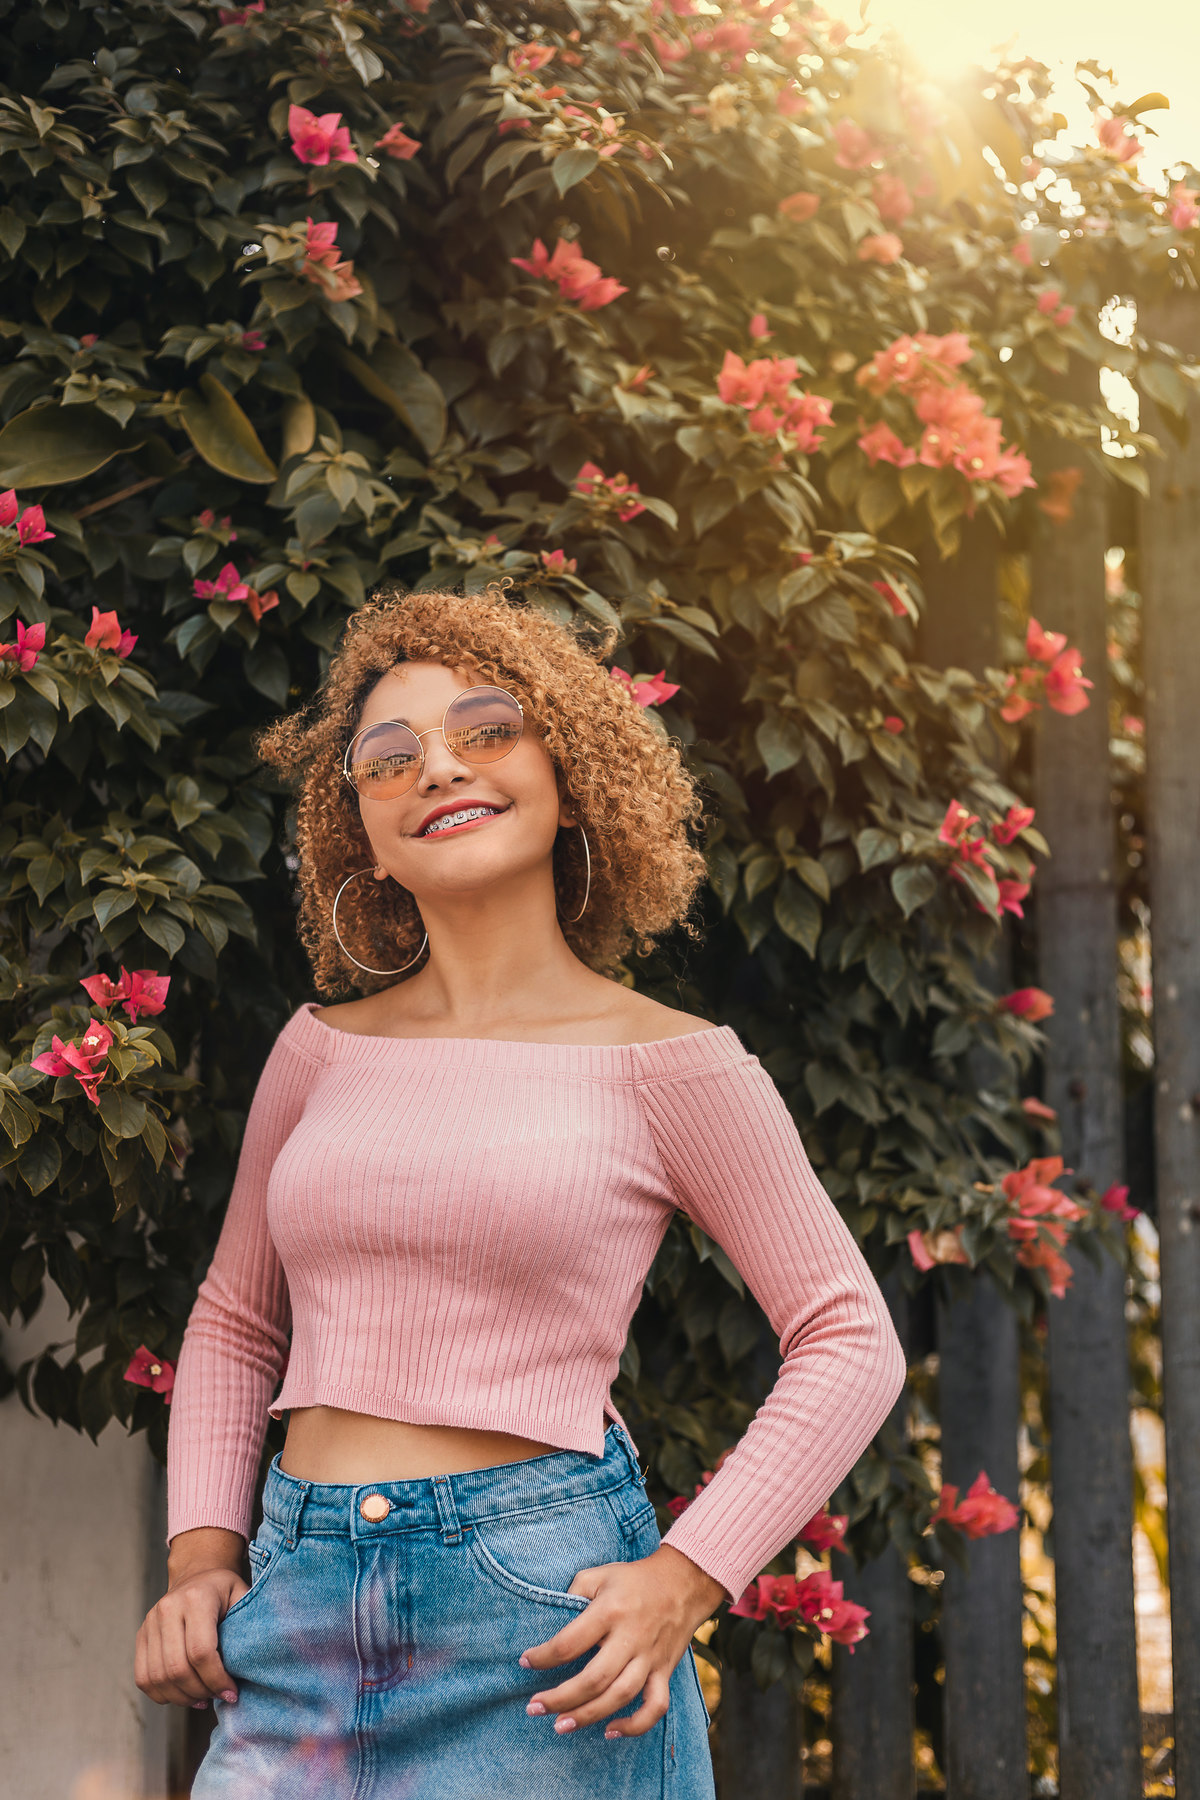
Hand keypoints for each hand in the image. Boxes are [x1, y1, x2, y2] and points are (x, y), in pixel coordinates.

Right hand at [135, 1528, 248, 1709]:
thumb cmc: (225, 1591)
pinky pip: (143, 1677)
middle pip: (177, 1669)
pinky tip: (183, 1694)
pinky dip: (162, 1694)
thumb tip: (255, 1665)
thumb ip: (247, 1626)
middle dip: (200, 1691)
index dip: (216, 1679)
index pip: (201, 1652)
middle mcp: (168, 1609)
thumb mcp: (243, 1597)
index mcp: (197, 1598)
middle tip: (217, 1696)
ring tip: (203, 1698)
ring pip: (158, 1678)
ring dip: (182, 1697)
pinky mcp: (140, 1636)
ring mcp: (150, 1622)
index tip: (232, 1693)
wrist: (197, 1574)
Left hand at [518, 1543, 726, 1739]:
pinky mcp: (664, 1671)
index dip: (543, 1656)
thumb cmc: (633, 1579)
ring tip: (560, 1725)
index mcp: (610, 1610)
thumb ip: (573, 1593)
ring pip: (620, 1696)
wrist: (683, 1582)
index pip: (570, 1641)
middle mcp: (631, 1637)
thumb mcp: (599, 1575)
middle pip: (595, 1678)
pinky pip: (655, 1707)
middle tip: (534, 1708)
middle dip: (560, 1698)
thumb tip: (550, 1623)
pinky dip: (635, 1726)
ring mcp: (650, 1657)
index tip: (525, 1661)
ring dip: (588, 1716)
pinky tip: (610, 1732)